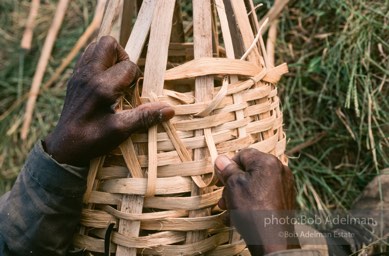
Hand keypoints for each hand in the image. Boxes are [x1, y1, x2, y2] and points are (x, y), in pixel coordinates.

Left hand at [44, 36, 173, 165]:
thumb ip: (145, 117)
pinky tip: (103, 82)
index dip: (136, 78)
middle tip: (125, 78)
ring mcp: (79, 75)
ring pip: (96, 46)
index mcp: (102, 86)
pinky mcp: (74, 79)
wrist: (64, 148)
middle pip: (108, 43)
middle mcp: (89, 74)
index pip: (128, 66)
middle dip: (123, 57)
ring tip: (115, 78)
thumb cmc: (93, 140)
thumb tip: (170, 110)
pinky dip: (99, 62)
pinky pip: (88, 56)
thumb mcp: (121, 131)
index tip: (132, 95)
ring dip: (110, 57)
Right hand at [215, 148, 298, 254]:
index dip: (229, 166)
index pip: (243, 154)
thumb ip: (227, 170)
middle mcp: (280, 169)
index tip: (221, 179)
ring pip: (256, 181)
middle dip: (234, 182)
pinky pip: (265, 192)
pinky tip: (244, 211)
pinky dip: (253, 198)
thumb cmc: (253, 211)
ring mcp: (285, 184)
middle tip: (224, 197)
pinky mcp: (286, 197)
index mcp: (267, 161)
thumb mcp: (233, 186)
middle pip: (250, 169)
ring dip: (241, 192)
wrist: (273, 240)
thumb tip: (221, 159)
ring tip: (231, 207)